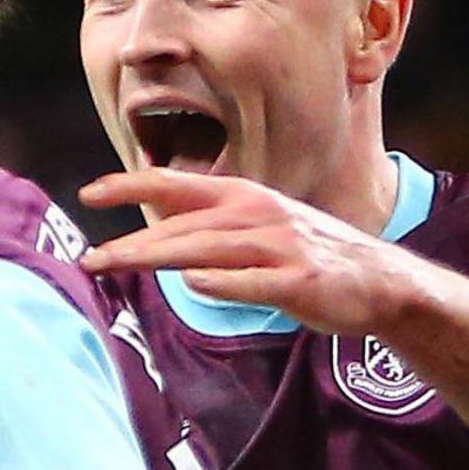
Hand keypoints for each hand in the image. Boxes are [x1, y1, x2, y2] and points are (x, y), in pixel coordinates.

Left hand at [77, 168, 419, 337]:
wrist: (379, 282)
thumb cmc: (309, 257)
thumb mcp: (260, 229)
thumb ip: (212, 233)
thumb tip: (160, 245)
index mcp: (244, 198)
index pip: (176, 186)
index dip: (131, 185)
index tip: (89, 193)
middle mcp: (258, 215)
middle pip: (182, 226)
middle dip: (132, 243)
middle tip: (89, 259)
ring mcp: (280, 247)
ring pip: (206, 250)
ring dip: (157, 257)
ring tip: (116, 265)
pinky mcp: (299, 281)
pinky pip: (252, 282)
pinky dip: (221, 282)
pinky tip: (192, 284)